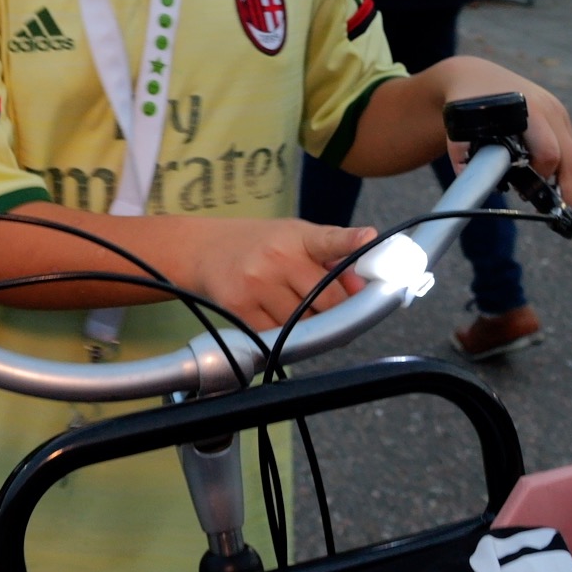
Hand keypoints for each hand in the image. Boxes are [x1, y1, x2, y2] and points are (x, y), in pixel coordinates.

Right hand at [185, 219, 373, 331]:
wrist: (203, 250)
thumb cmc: (258, 245)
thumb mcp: (293, 238)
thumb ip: (330, 258)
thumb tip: (360, 288)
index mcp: (296, 236)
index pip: (328, 240)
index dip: (351, 241)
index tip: (369, 238)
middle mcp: (276, 257)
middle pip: (326, 298)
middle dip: (336, 309)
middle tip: (334, 311)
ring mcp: (257, 283)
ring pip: (304, 322)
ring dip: (309, 323)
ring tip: (294, 306)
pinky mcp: (240, 308)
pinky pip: (278, 334)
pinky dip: (284, 333)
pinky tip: (275, 315)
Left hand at [433, 58, 571, 206]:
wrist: (476, 76)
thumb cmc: (468, 105)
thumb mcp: (461, 127)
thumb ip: (462, 153)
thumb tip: (471, 182)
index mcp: (527, 111)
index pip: (548, 153)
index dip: (543, 178)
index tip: (531, 196)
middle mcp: (548, 107)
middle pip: (570, 156)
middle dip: (567, 186)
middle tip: (557, 207)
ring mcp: (557, 107)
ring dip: (566, 176)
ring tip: (552, 196)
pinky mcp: (559, 111)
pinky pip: (569, 144)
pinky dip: (564, 163)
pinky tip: (550, 177)